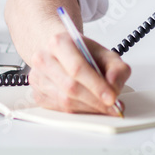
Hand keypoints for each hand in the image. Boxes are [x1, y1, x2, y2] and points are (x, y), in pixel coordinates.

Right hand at [4, 0, 129, 115]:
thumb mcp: (105, 54)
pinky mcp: (38, 94)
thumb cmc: (82, 53)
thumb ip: (116, 68)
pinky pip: (60, 110)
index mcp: (59, 42)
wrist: (61, 51)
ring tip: (104, 106)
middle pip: (71, 87)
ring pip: (65, 102)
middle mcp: (44, 59)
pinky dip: (79, 112)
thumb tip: (114, 85)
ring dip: (88, 108)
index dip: (96, 85)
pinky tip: (89, 106)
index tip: (112, 97)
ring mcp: (37, 78)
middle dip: (95, 100)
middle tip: (112, 106)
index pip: (77, 68)